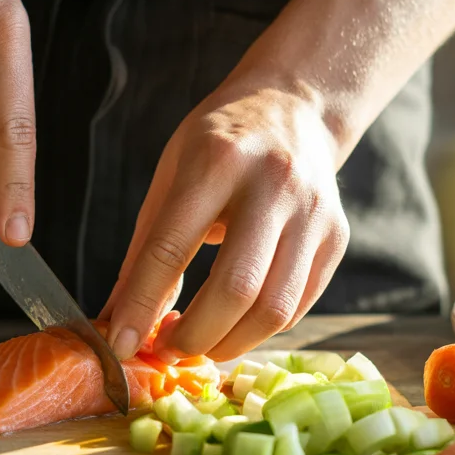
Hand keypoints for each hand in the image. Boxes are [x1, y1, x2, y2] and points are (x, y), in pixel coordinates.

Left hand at [102, 81, 349, 361]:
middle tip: (167, 347)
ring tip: (199, 342)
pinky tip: (234, 325)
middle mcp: (273, 185)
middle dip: (194, 336)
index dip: (142, 305)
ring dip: (229, 343)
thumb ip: (144, 253)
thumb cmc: (217, 145)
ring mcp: (314, 213)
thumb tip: (116, 322)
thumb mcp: (169, 178)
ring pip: (274, 308)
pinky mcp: (337, 238)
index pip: (172, 249)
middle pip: (236, 289)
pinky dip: (259, 330)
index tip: (121, 346)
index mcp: (217, 161)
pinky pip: (298, 306)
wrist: (292, 106)